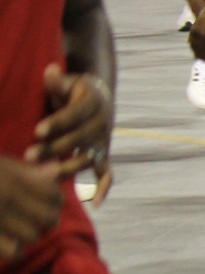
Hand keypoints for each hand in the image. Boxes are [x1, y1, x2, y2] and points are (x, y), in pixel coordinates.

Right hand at [0, 156, 61, 263]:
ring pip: (31, 236)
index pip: (54, 195)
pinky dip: (11, 249)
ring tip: (18, 232)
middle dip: (45, 222)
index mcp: (13, 176)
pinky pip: (12, 251)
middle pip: (49, 218)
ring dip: (27, 236)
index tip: (46, 203)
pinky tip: (5, 243)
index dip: (54, 201)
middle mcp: (7, 196)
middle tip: (34, 221)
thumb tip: (54, 171)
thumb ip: (26, 170)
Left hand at [29, 66, 111, 194]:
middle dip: (54, 149)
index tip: (38, 130)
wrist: (99, 97)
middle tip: (29, 156)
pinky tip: (95, 204)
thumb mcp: (67, 81)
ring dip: (67, 168)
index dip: (58, 123)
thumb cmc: (74, 89)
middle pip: (79, 139)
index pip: (74, 114)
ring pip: (87, 158)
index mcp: (92, 103)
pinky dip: (103, 188)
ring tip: (44, 178)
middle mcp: (101, 123)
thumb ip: (56, 80)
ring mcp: (102, 141)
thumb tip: (50, 70)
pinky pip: (106, 172)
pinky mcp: (102, 154)